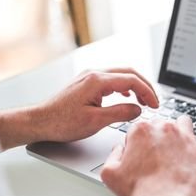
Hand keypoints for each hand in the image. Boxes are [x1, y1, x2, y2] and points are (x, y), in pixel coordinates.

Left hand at [32, 68, 158, 142]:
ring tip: (144, 101)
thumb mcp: (96, 122)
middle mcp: (93, 74)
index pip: (131, 80)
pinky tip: (127, 96)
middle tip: (154, 102)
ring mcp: (89, 77)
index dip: (148, 92)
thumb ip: (120, 113)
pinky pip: (111, 80)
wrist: (40, 121)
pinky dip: (124, 87)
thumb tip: (137, 109)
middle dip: (145, 87)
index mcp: (97, 81)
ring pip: (120, 75)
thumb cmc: (62, 122)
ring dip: (135, 86)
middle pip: (128, 73)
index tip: (155, 105)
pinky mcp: (86, 83)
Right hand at [100, 116, 195, 195]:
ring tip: (176, 149)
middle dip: (159, 137)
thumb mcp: (110, 173)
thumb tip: (120, 148)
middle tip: (157, 156)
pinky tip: (191, 155)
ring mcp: (186, 138)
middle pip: (161, 125)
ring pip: (183, 124)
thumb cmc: (139, 191)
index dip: (138, 142)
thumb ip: (113, 154)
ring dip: (179, 132)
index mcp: (142, 130)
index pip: (139, 128)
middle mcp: (165, 129)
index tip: (140, 154)